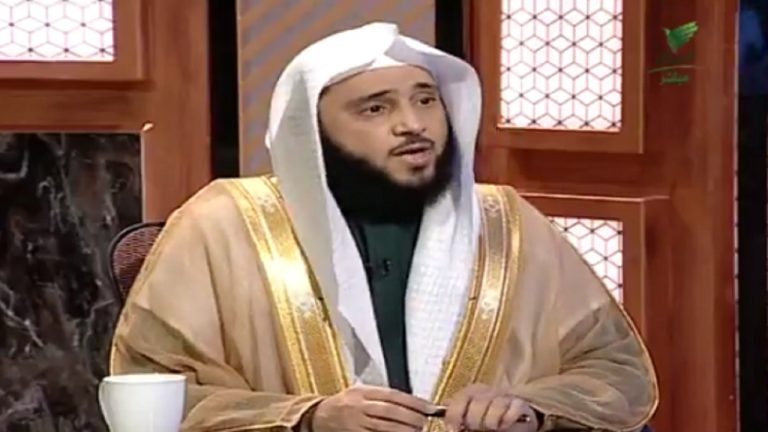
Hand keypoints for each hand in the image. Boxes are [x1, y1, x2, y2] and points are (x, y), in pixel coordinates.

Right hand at [311, 385, 430, 431]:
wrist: (318, 417)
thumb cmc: (344, 404)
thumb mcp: (360, 392)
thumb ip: (381, 396)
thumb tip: (411, 403)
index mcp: (363, 392)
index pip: (392, 395)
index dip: (413, 401)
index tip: (429, 408)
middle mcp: (359, 406)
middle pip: (390, 411)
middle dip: (411, 417)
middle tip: (424, 421)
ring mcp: (356, 423)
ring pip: (383, 427)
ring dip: (403, 430)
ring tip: (417, 431)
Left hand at [444, 384, 537, 431]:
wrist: (516, 415)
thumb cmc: (488, 416)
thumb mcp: (469, 415)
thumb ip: (456, 415)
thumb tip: (447, 424)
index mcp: (471, 392)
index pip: (459, 399)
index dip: (454, 415)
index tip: (453, 429)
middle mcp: (487, 391)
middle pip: (476, 404)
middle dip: (475, 421)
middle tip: (476, 427)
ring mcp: (504, 396)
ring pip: (494, 408)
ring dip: (491, 423)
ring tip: (491, 427)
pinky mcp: (519, 403)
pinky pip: (511, 411)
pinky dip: (507, 421)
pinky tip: (504, 425)